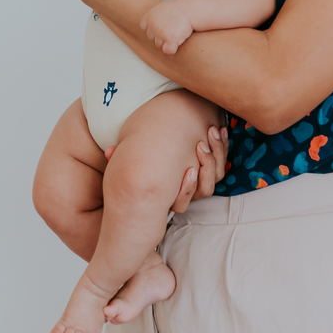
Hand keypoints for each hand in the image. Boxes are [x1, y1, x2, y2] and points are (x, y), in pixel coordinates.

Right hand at [103, 123, 228, 212]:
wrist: (162, 150)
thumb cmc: (141, 166)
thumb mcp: (128, 164)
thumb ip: (119, 158)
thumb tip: (109, 151)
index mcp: (169, 196)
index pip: (183, 202)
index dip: (189, 188)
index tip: (189, 169)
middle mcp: (187, 192)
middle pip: (206, 188)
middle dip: (207, 165)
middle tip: (201, 144)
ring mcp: (201, 180)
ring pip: (216, 175)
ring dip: (217, 153)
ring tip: (211, 132)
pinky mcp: (212, 167)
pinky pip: (223, 162)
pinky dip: (223, 146)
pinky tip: (221, 130)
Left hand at [140, 0, 193, 53]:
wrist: (191, 9)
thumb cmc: (180, 8)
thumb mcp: (163, 8)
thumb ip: (155, 17)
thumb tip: (153, 25)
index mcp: (149, 16)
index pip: (145, 27)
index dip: (154, 28)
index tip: (164, 25)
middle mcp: (153, 25)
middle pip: (152, 37)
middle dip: (161, 36)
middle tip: (173, 28)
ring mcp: (160, 33)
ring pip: (159, 45)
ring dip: (167, 42)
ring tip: (177, 32)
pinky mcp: (170, 39)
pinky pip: (167, 50)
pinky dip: (172, 48)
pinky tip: (179, 40)